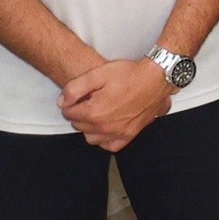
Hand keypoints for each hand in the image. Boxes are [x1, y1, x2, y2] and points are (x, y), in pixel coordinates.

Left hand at [58, 51, 174, 151]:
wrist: (156, 78)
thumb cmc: (129, 74)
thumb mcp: (98, 73)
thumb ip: (74, 88)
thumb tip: (62, 102)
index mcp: (93, 112)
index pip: (68, 113)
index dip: (70, 102)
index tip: (77, 95)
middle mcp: (104, 127)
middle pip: (78, 126)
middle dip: (79, 113)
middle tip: (88, 100)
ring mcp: (117, 133)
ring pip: (91, 138)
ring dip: (89, 127)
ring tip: (96, 112)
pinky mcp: (129, 135)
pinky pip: (109, 145)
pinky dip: (104, 139)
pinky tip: (106, 127)